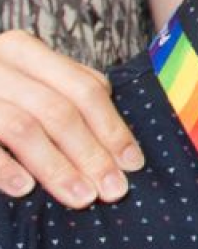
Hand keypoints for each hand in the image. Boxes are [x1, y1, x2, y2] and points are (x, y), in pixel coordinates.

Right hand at [0, 28, 143, 204]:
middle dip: (92, 154)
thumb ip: (65, 93)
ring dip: (56, 167)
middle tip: (114, 191)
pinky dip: (4, 167)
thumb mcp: (25, 81)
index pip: (84, 89)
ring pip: (24, 127)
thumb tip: (117, 139)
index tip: (133, 164)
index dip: (113, 129)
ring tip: (81, 198)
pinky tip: (24, 190)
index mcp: (23, 50)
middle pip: (59, 110)